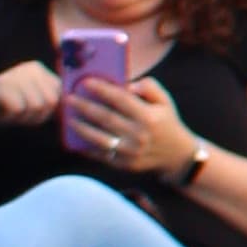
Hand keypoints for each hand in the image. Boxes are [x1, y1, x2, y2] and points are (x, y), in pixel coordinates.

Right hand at [0, 59, 65, 131]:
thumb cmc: (5, 110)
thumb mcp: (32, 103)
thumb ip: (51, 102)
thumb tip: (75, 105)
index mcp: (39, 69)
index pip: (59, 94)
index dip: (48, 110)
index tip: (30, 110)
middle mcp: (29, 68)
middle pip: (51, 101)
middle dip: (37, 116)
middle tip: (19, 113)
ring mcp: (15, 75)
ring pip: (37, 106)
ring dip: (24, 118)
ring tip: (10, 112)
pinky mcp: (2, 86)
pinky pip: (20, 110)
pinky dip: (11, 117)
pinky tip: (0, 111)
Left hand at [66, 69, 196, 183]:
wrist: (177, 156)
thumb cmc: (167, 122)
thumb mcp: (165, 101)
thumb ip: (148, 87)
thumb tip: (126, 85)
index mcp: (148, 116)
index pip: (120, 99)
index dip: (101, 89)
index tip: (85, 82)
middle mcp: (139, 134)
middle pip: (105, 118)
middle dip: (84, 107)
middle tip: (69, 99)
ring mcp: (131, 152)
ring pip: (99, 138)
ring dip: (81, 127)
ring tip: (69, 118)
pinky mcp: (125, 164)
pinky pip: (101, 155)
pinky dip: (87, 147)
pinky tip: (77, 138)